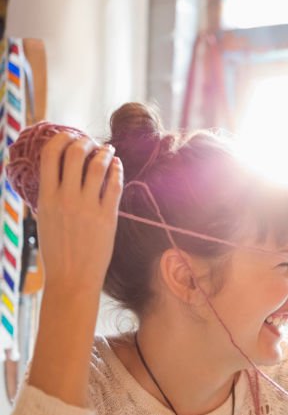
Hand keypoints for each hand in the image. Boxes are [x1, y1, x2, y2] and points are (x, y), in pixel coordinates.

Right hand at [36, 132, 122, 296]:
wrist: (72, 278)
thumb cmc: (57, 250)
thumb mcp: (43, 219)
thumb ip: (48, 195)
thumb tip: (53, 174)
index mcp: (45, 197)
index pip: (49, 155)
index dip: (60, 139)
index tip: (68, 136)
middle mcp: (66, 198)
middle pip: (75, 154)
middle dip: (84, 142)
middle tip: (90, 142)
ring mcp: (88, 207)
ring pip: (97, 166)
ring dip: (104, 152)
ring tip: (108, 150)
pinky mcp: (108, 216)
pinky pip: (114, 185)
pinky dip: (117, 170)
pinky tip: (117, 165)